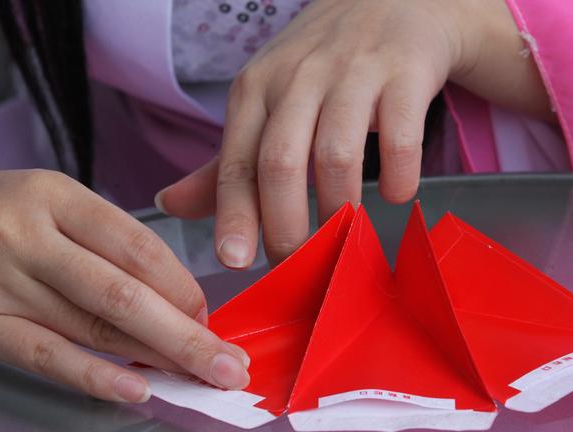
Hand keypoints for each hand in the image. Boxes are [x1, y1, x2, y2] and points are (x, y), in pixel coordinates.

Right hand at [0, 170, 249, 402]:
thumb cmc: (0, 215)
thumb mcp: (54, 204)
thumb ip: (109, 243)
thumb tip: (176, 300)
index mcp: (54, 196)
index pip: (136, 247)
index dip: (182, 287)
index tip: (209, 315)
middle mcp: (25, 237)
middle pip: (122, 294)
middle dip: (185, 336)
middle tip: (229, 364)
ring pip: (92, 328)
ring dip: (153, 358)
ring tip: (197, 377)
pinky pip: (47, 358)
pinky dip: (96, 377)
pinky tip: (137, 390)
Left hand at [156, 0, 552, 265]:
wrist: (390, 0)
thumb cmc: (319, 65)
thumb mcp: (264, 104)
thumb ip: (223, 163)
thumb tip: (169, 205)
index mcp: (254, 90)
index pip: (236, 163)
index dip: (235, 218)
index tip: (236, 263)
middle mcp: (296, 78)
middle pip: (280, 164)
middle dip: (286, 227)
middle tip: (299, 265)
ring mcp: (351, 73)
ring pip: (335, 156)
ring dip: (339, 208)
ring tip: (345, 234)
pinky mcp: (403, 73)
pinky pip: (399, 138)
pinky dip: (397, 177)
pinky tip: (394, 192)